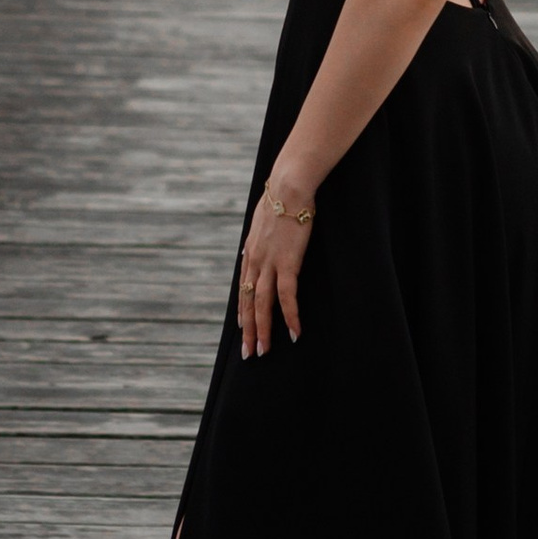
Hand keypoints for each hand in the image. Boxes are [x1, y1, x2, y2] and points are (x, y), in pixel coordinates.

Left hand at [237, 169, 316, 356]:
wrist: (289, 186)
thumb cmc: (282, 197)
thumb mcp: (264, 218)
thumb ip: (262, 236)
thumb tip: (260, 242)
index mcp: (250, 251)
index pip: (243, 288)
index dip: (244, 310)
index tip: (244, 328)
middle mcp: (254, 260)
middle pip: (248, 302)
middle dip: (249, 329)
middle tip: (249, 352)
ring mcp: (269, 263)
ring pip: (261, 304)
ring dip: (263, 330)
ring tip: (264, 350)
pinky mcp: (287, 262)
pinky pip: (286, 296)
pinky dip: (290, 316)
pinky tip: (294, 332)